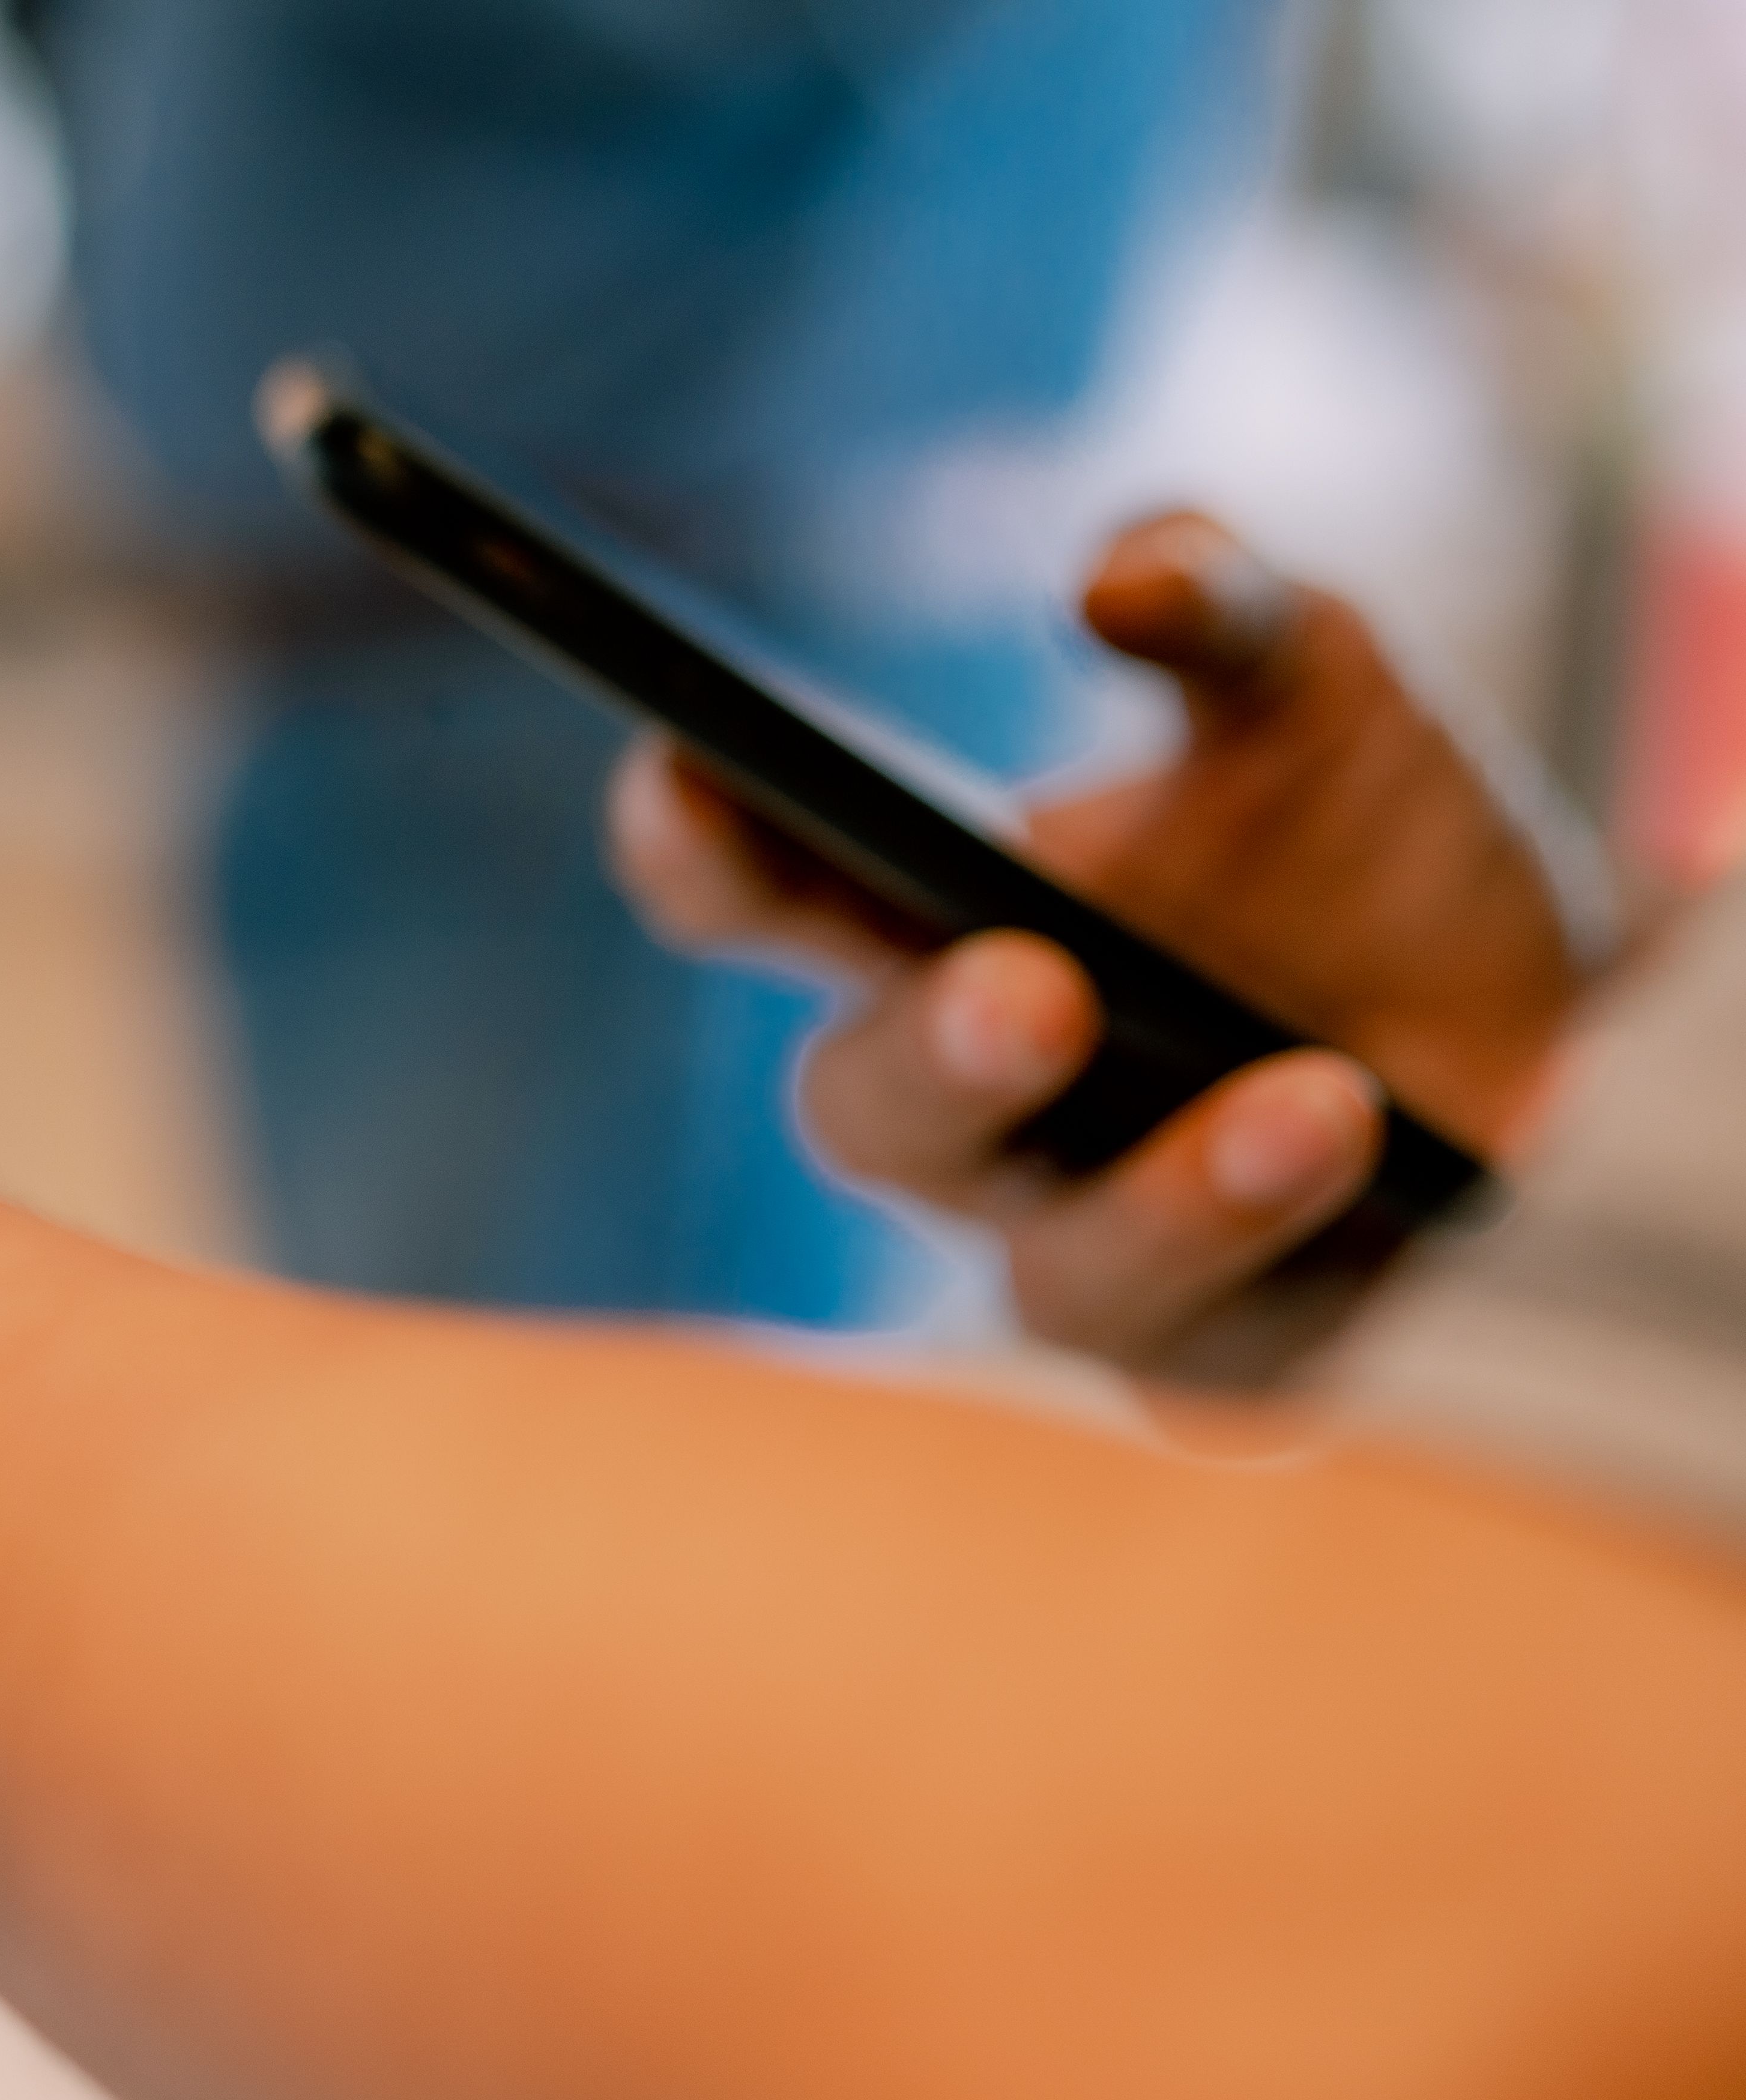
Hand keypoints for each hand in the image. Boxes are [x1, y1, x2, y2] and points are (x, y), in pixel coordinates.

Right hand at [610, 513, 1582, 1376]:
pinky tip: (1358, 1138)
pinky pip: (1224, 1356)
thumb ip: (1224, 606)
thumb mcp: (1315, 684)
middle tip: (1025, 988)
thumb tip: (1122, 580)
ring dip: (1164, 1197)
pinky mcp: (1234, 1361)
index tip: (684, 770)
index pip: (765, 897)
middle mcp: (985, 1108)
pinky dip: (1288, 1249)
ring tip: (1306, 1095)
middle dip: (931, 1057)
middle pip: (865, 1113)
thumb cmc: (1371, 845)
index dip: (699, 847)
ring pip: (1053, 1279)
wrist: (1573, 1010)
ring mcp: (1096, 1245)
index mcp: (936, 925)